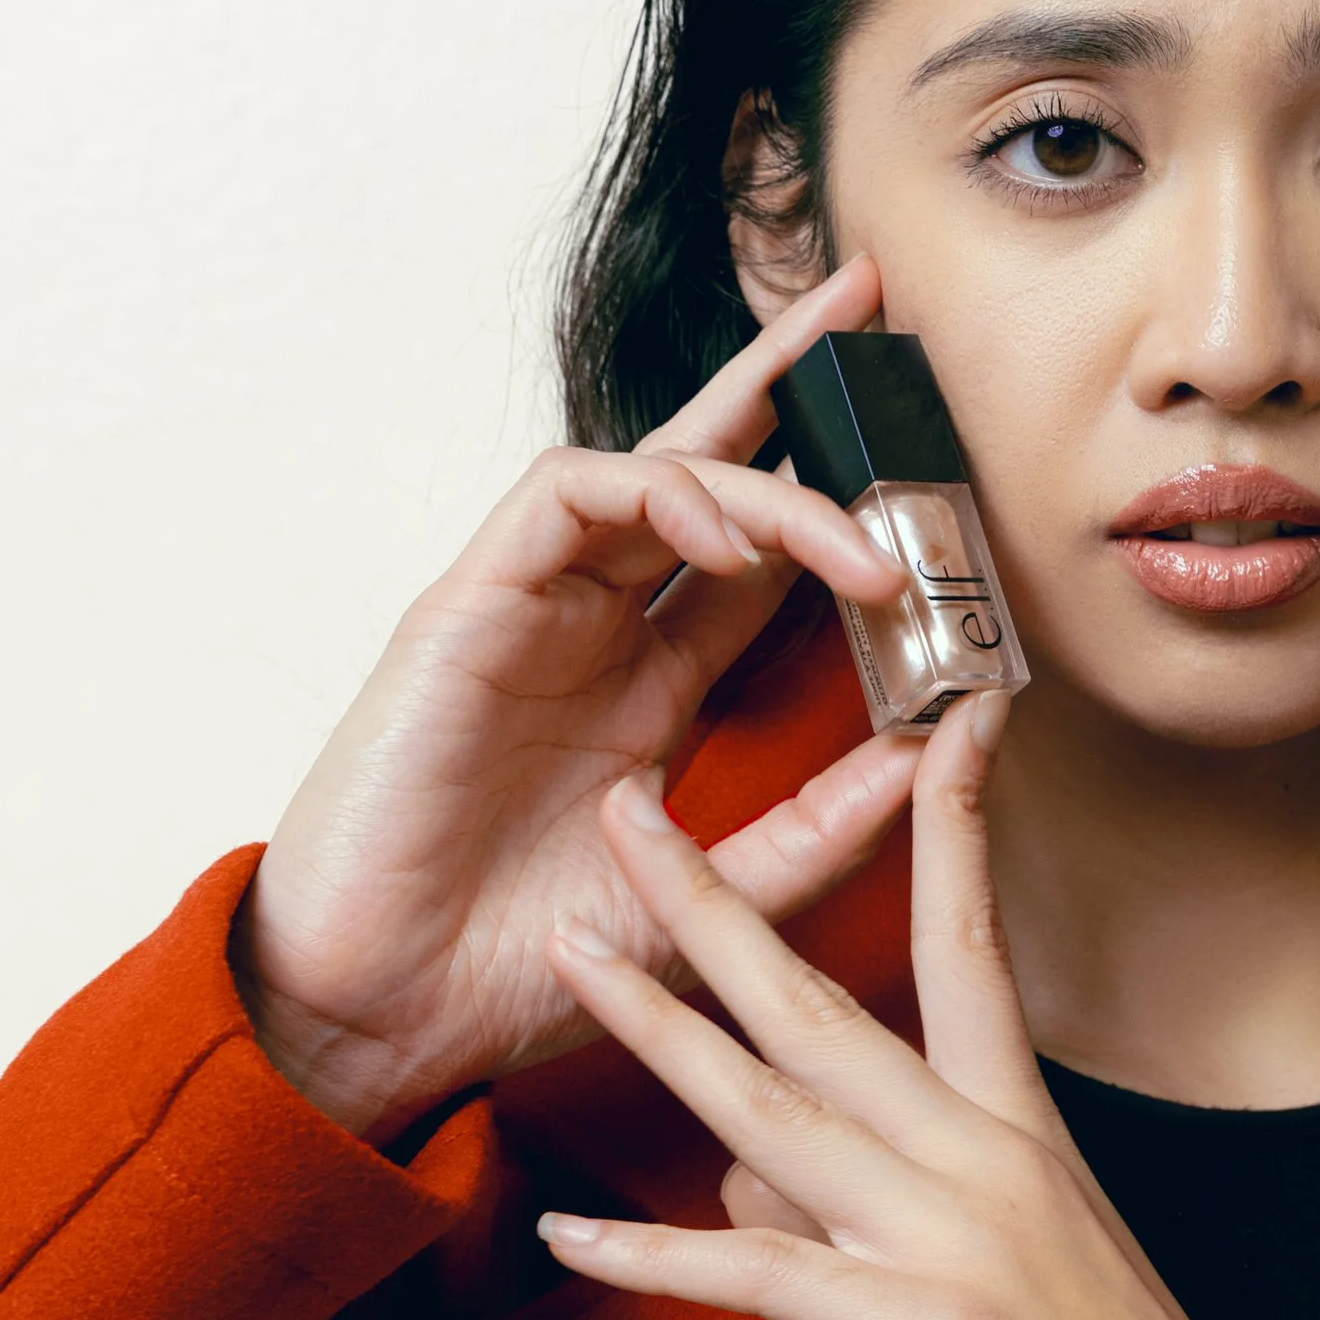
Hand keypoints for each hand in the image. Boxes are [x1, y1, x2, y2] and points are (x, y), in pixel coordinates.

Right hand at [237, 258, 919, 1141]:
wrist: (379, 1014)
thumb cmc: (514, 965)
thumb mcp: (708, 903)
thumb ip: (812, 831)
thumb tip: (931, 753)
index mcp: (651, 685)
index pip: (760, 558)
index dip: (842, 502)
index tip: (940, 474)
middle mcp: (597, 626)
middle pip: (706, 465)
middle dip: (788, 379)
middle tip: (872, 305)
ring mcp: (532, 607)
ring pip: (652, 469)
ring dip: (760, 479)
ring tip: (852, 541)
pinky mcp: (469, 604)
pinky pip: (565, 495)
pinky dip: (655, 493)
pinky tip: (729, 534)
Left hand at [537, 698, 1284, 1319]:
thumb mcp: (1005, 1272)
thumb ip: (869, 1205)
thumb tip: (743, 1184)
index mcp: (1020, 1127)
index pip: (972, 940)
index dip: (951, 823)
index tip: (944, 720)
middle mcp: (983, 1156)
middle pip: (826, 1000)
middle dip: (717, 902)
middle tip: (636, 810)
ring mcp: (952, 1238)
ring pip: (773, 1105)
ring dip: (658, 1025)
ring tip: (572, 950)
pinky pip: (759, 1275)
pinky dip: (652, 1257)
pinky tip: (566, 1235)